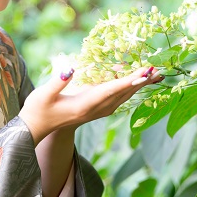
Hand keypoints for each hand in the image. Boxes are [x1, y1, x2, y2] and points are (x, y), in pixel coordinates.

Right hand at [18, 66, 161, 144]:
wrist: (37, 128)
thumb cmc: (37, 110)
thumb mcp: (42, 95)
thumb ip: (57, 82)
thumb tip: (70, 68)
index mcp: (84, 105)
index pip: (111, 90)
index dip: (128, 80)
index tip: (144, 72)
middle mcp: (95, 110)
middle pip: (123, 93)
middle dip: (141, 81)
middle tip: (159, 70)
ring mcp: (96, 111)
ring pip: (123, 96)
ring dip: (139, 84)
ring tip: (155, 75)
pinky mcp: (95, 109)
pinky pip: (117, 98)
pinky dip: (129, 88)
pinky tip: (135, 81)